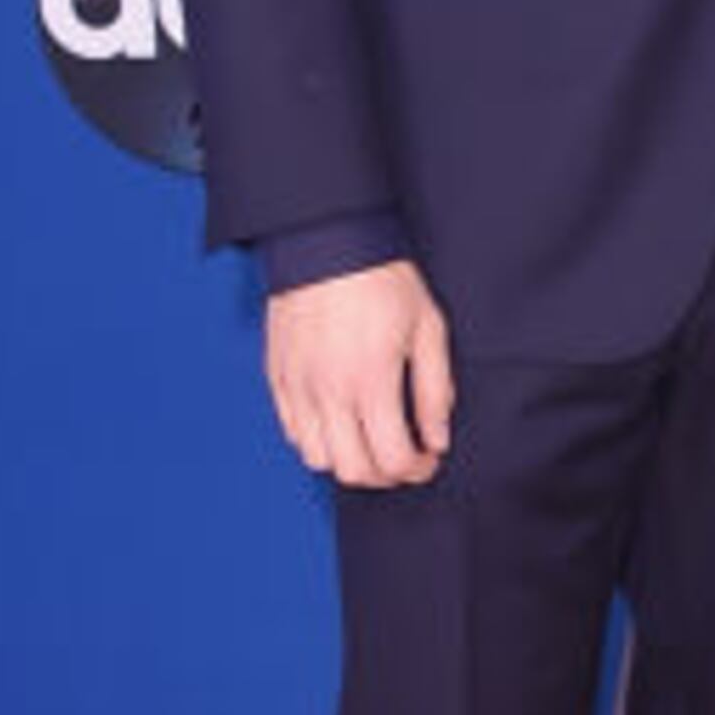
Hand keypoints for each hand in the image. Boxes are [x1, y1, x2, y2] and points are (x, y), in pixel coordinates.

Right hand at [267, 259, 455, 485]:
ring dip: (348, 460)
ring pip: (317, 459)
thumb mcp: (428, 328)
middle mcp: (328, 392)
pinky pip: (292, 431)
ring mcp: (297, 386)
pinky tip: (340, 421)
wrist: (326, 240)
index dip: (416, 470)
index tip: (428, 457)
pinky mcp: (277, 375)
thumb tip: (437, 439)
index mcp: (371, 381)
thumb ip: (435, 391)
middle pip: (352, 470)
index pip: (392, 459)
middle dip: (384, 474)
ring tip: (370, 438)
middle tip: (403, 456)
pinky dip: (317, 439)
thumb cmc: (383, 279)